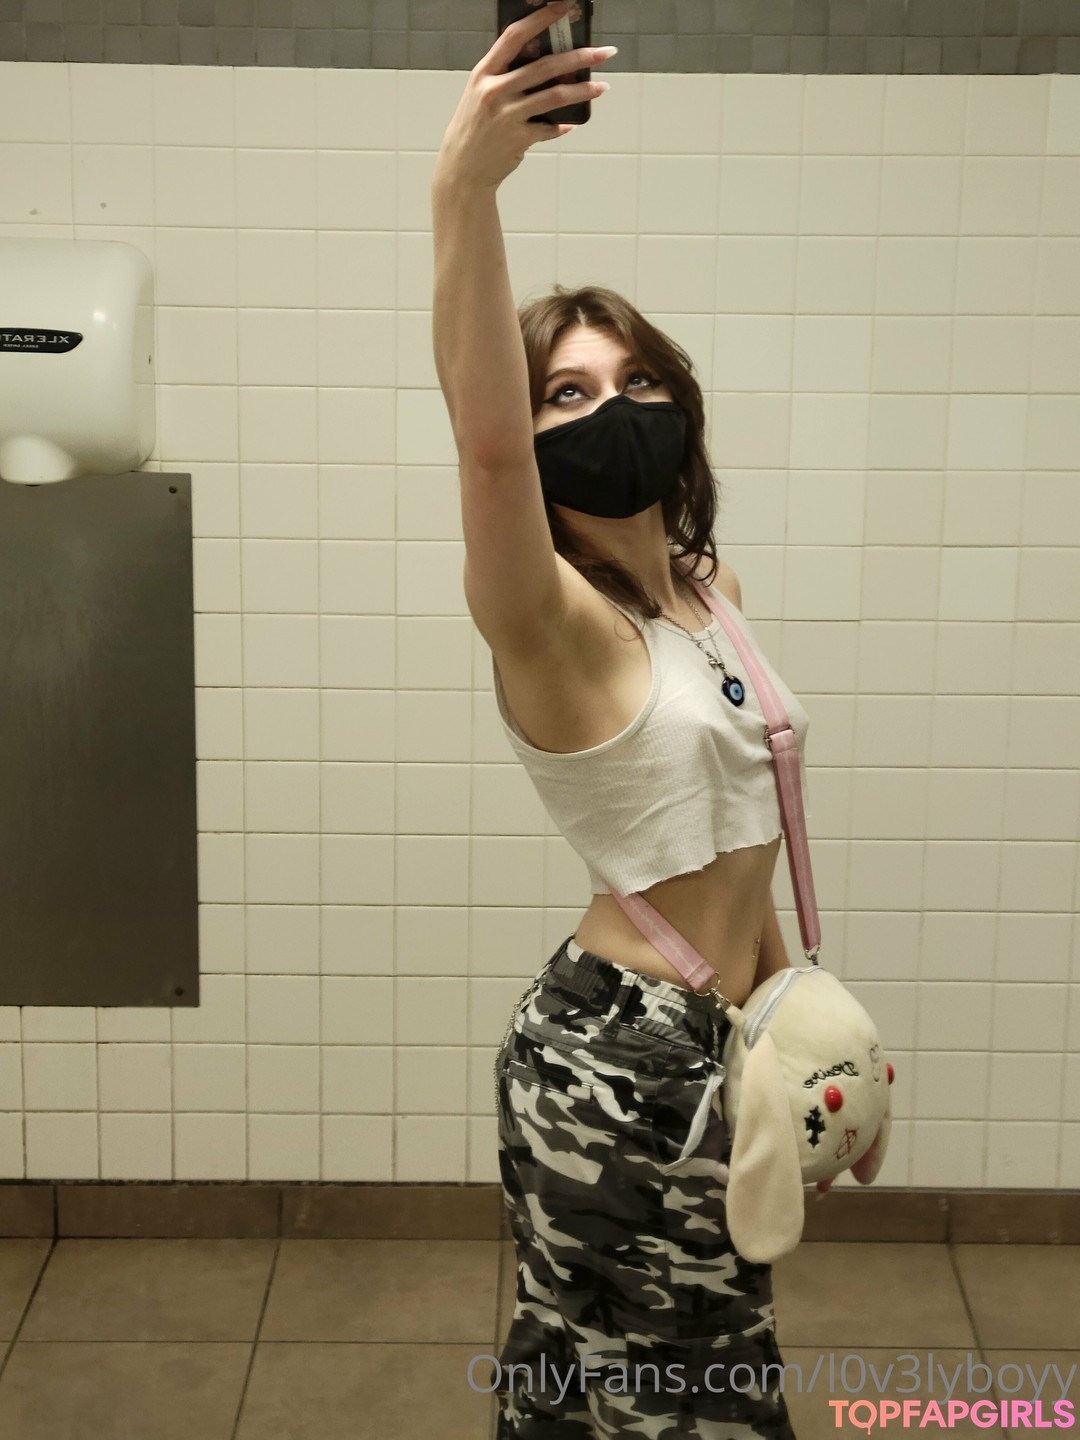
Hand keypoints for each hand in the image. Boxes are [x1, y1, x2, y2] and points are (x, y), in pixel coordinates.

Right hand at [432, 1, 611, 193]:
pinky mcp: (518, 139)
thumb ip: (504, 77)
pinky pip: (549, 128)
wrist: (462, 170)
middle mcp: (495, 91)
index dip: (541, 18)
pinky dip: (561, 126)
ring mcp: (508, 116)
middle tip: (604, 53)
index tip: (564, 7)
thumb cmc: (473, 128)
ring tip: (602, 87)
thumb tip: (542, 62)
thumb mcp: (480, 94)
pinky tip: (571, 123)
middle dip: (579, 57)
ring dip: (583, 90)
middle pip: (545, 66)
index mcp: (484, 73)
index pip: (515, 36)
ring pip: (554, 96)